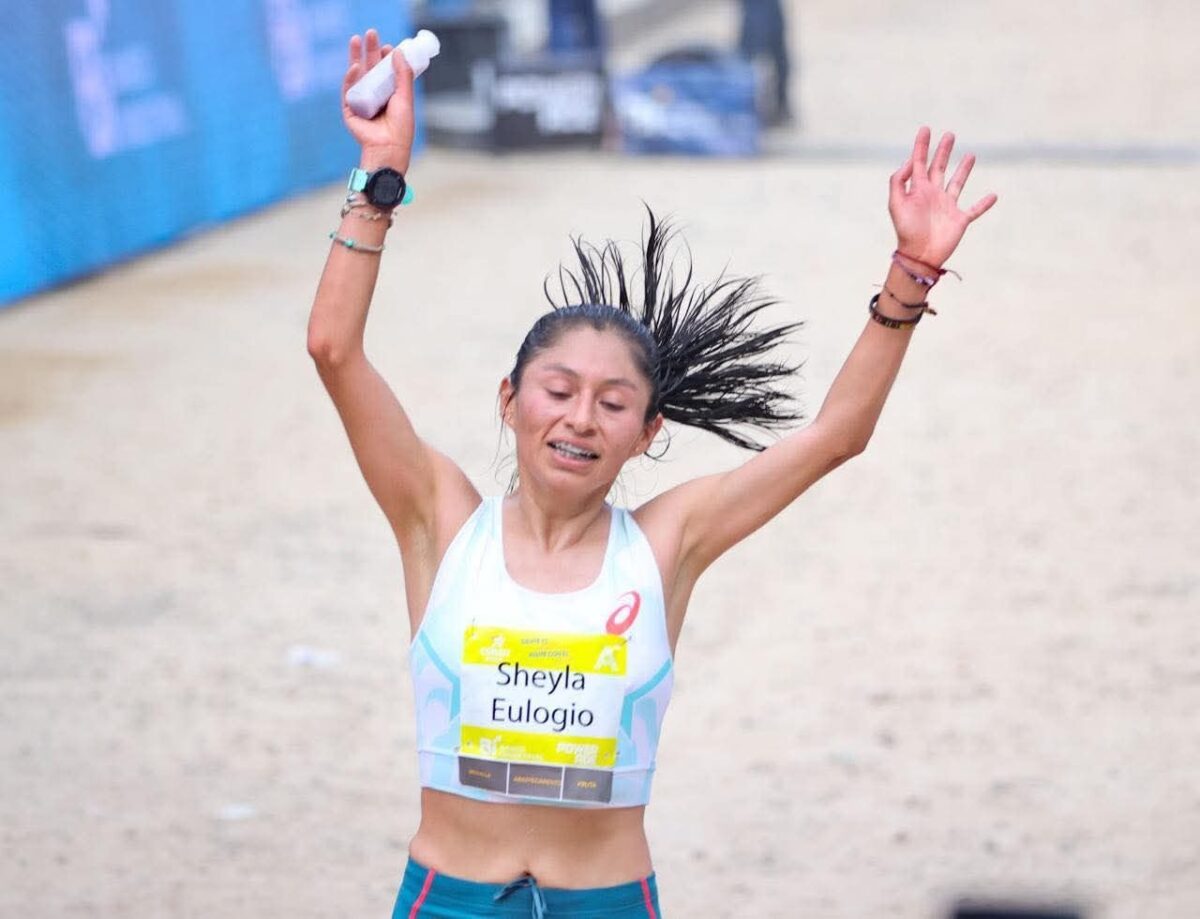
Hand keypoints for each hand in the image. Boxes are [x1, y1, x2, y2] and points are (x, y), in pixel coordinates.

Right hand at [340, 29, 414, 171]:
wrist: (388, 148)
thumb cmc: (400, 127)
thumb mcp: (405, 97)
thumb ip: (403, 75)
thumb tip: (398, 51)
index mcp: (388, 95)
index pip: (384, 72)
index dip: (385, 58)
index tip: (388, 46)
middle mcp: (374, 97)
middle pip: (370, 69)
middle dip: (369, 51)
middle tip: (371, 33)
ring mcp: (361, 102)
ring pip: (357, 75)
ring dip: (355, 56)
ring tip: (356, 39)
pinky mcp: (349, 110)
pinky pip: (348, 90)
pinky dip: (350, 77)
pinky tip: (355, 66)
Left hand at [888, 127, 996, 268]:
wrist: (919, 255)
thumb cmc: (906, 230)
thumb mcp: (896, 203)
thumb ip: (899, 181)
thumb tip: (909, 162)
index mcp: (917, 190)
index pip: (919, 162)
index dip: (921, 146)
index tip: (925, 129)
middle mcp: (933, 195)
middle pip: (938, 167)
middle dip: (943, 151)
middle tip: (949, 135)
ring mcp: (947, 206)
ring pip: (957, 183)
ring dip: (963, 169)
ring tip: (971, 155)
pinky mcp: (960, 219)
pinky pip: (975, 209)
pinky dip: (984, 203)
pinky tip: (993, 195)